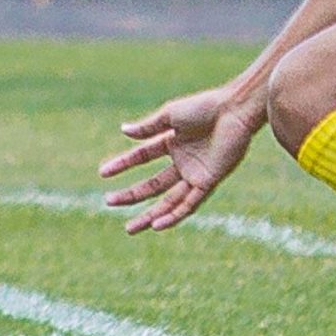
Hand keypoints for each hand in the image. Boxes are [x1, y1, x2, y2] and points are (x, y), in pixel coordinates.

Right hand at [99, 82, 263, 233]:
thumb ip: (147, 128)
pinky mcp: (208, 182)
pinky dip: (173, 216)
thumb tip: (123, 131)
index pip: (142, 157)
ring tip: (130, 228)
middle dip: (130, 195)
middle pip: (152, 185)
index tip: (102, 172)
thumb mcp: (170, 116)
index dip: (122, 164)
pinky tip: (157, 225)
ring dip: (150, 215)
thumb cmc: (204, 107)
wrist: (233, 111)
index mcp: (172, 142)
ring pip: (169, 201)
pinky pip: (189, 204)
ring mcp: (195, 174)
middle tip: (108, 202)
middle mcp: (183, 161)